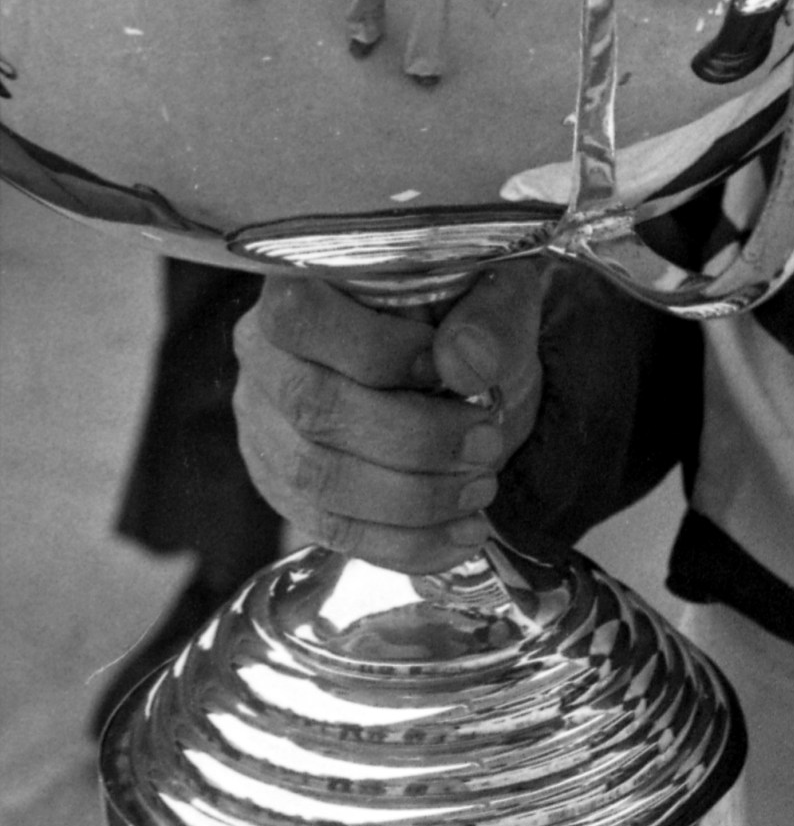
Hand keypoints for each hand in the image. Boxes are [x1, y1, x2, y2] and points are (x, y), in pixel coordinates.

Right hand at [234, 263, 550, 572]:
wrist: (464, 371)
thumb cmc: (467, 317)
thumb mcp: (497, 295)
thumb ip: (489, 319)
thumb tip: (466, 360)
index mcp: (299, 282)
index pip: (304, 318)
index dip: (380, 353)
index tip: (452, 372)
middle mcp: (264, 355)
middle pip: (315, 409)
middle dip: (414, 439)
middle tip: (487, 445)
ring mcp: (264, 426)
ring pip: (320, 479)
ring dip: (413, 498)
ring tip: (481, 489)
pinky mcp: (282, 486)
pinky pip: (331, 529)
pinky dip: (402, 542)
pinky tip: (458, 536)